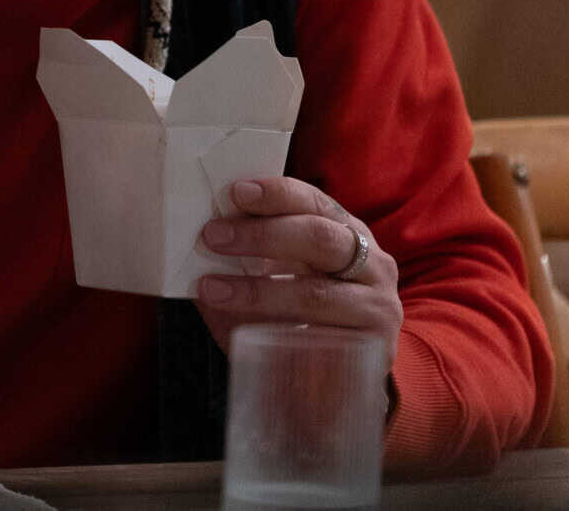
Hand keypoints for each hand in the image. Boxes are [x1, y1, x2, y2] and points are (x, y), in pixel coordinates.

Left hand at [194, 177, 401, 365]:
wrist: (348, 374)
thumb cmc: (304, 311)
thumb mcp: (278, 276)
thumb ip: (245, 259)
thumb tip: (192, 247)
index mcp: (345, 232)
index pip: (314, 201)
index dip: (276, 194)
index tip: (235, 193)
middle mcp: (370, 263)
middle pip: (319, 238)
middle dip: (262, 235)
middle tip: (212, 237)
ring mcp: (376, 308)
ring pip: (316, 293)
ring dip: (259, 291)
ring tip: (213, 291)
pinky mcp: (373, 351)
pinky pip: (322, 341)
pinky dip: (283, 336)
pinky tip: (252, 338)